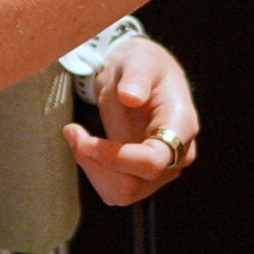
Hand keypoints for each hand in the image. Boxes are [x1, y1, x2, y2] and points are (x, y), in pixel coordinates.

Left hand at [61, 36, 196, 205]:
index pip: (155, 160)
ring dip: (92, 169)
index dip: (118, 158)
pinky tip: (85, 145)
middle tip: (72, 132)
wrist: (141, 75)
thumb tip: (131, 97)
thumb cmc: (143, 66)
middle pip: (135, 184)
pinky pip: (115, 191)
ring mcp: (162, 170)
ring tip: (76, 135)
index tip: (86, 141)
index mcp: (181, 124)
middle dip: (96, 165)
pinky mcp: (143, 177)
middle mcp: (178, 154)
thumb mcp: (140, 60)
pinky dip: (94, 172)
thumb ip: (137, 77)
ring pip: (123, 193)